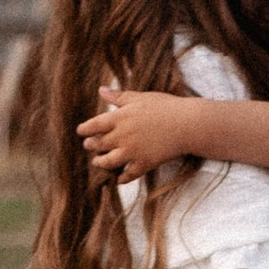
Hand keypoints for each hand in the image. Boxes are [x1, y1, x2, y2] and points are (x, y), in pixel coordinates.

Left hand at [79, 85, 193, 176]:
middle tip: (89, 145)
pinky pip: (128, 175)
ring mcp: (132, 152)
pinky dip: (122, 178)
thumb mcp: (140, 97)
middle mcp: (122, 136)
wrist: (187, 124)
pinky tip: (119, 179)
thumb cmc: (165, 107)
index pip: (92, 125)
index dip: (84, 130)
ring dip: (100, 163)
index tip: (81, 132)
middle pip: (97, 144)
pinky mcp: (144, 164)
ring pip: (108, 162)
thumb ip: (118, 97)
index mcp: (119, 117)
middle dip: (91, 145)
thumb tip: (101, 90)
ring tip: (98, 162)